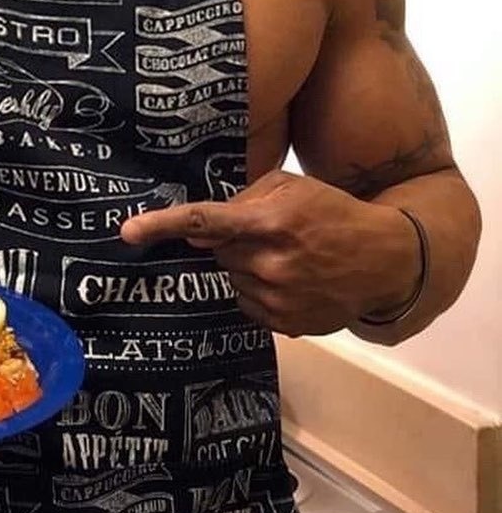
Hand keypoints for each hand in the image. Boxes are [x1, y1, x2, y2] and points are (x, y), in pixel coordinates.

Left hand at [120, 170, 420, 335]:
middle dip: (230, 241)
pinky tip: (288, 278)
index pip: (206, 221)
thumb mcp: (292, 187)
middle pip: (217, 252)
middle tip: (263, 233)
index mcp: (270, 222)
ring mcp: (278, 299)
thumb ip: (245, 200)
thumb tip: (202, 226)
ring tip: (284, 257)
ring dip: (244, 266)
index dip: (163, 225)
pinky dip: (257, 289)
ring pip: (231, 278)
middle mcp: (271, 264)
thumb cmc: (333, 213)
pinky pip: (247, 303)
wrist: (384, 261)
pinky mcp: (285, 325)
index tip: (128, 232)